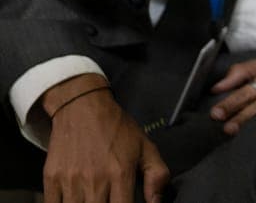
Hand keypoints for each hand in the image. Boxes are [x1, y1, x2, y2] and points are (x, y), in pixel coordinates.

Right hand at [42, 76, 168, 202]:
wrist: (82, 108)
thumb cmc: (117, 128)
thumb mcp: (145, 146)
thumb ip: (157, 175)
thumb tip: (156, 202)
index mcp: (120, 173)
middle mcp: (95, 180)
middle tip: (107, 200)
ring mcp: (71, 181)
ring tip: (93, 198)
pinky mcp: (51, 179)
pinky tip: (75, 199)